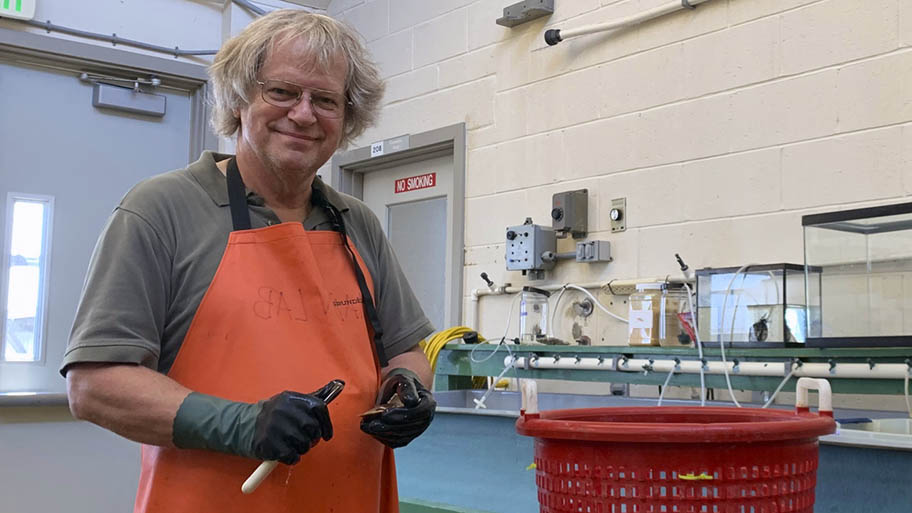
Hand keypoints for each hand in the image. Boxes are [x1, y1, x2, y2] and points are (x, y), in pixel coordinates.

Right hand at [172, 382, 337, 464]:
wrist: (241, 425)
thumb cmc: (274, 415)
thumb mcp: (292, 401)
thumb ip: (315, 396)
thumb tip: (340, 383)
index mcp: (291, 398)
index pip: (319, 408)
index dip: (326, 424)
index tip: (326, 435)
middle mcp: (283, 410)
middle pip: (313, 429)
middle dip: (313, 439)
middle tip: (306, 440)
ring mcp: (275, 427)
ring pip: (304, 445)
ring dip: (302, 449)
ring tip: (293, 445)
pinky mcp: (268, 444)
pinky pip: (292, 457)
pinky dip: (292, 458)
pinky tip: (286, 453)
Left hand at [360, 369, 435, 447]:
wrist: (401, 392)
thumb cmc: (401, 384)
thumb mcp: (403, 379)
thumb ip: (407, 387)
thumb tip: (410, 401)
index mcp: (428, 402)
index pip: (418, 412)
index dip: (401, 415)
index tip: (384, 414)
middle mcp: (426, 419)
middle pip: (409, 428)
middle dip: (388, 427)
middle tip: (371, 424)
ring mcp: (418, 430)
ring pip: (402, 437)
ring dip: (383, 434)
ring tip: (367, 427)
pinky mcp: (409, 437)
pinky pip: (397, 442)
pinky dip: (384, 438)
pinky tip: (372, 431)